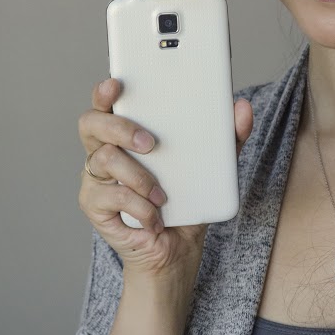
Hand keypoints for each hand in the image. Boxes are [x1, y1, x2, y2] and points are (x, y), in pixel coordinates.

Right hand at [78, 78, 252, 279]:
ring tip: (161, 195)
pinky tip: (154, 218)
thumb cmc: (186, 203)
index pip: (106, 104)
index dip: (104, 91)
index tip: (116, 83)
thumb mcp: (212, 168)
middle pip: (91, 124)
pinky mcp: (95, 207)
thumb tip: (242, 108)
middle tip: (150, 142)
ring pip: (103, 159)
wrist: (176, 252)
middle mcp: (105, 152)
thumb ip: (226, 138)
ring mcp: (96, 179)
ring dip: (137, 176)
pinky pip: (110, 197)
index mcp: (127, 135)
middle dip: (120, 127)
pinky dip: (138, 207)